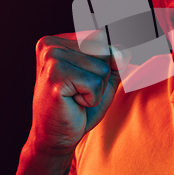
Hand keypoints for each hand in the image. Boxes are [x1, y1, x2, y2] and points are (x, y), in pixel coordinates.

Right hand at [28, 30, 130, 156]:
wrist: (57, 136)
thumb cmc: (79, 107)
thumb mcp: (104, 78)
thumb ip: (115, 61)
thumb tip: (122, 51)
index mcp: (58, 41)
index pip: (100, 38)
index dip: (102, 63)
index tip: (82, 79)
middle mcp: (51, 45)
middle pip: (103, 51)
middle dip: (100, 76)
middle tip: (80, 90)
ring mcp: (51, 59)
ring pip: (102, 69)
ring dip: (96, 89)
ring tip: (76, 97)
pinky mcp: (55, 77)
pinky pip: (95, 84)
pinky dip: (91, 98)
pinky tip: (73, 103)